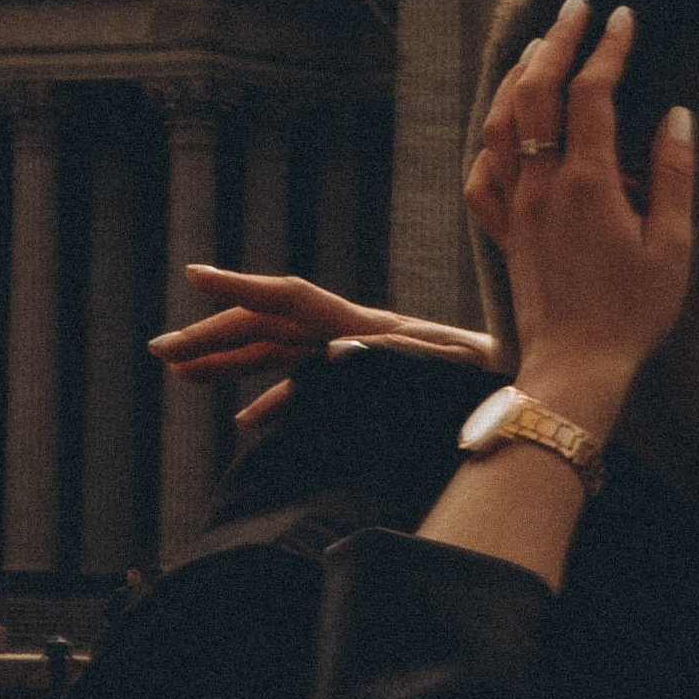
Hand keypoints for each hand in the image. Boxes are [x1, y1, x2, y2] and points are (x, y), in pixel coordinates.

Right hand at [152, 271, 494, 430]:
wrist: (540, 398)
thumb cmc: (503, 381)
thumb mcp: (452, 369)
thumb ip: (395, 359)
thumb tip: (338, 356)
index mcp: (369, 330)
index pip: (292, 299)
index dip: (242, 287)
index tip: (192, 275)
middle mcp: (357, 338)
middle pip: (270, 331)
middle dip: (212, 337)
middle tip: (158, 351)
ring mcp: (362, 360)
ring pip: (281, 358)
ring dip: (231, 365)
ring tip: (181, 375)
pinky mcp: (374, 385)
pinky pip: (313, 392)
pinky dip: (278, 404)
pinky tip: (249, 424)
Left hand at [467, 0, 694, 436]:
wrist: (577, 368)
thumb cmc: (632, 314)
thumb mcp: (672, 248)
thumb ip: (674, 177)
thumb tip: (676, 118)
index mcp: (587, 183)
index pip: (591, 94)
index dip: (607, 49)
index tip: (624, 18)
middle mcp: (542, 185)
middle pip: (537, 93)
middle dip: (557, 42)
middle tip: (576, 8)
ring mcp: (517, 207)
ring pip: (500, 124)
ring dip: (517, 78)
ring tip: (538, 49)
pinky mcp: (505, 233)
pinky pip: (483, 174)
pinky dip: (491, 139)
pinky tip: (502, 128)